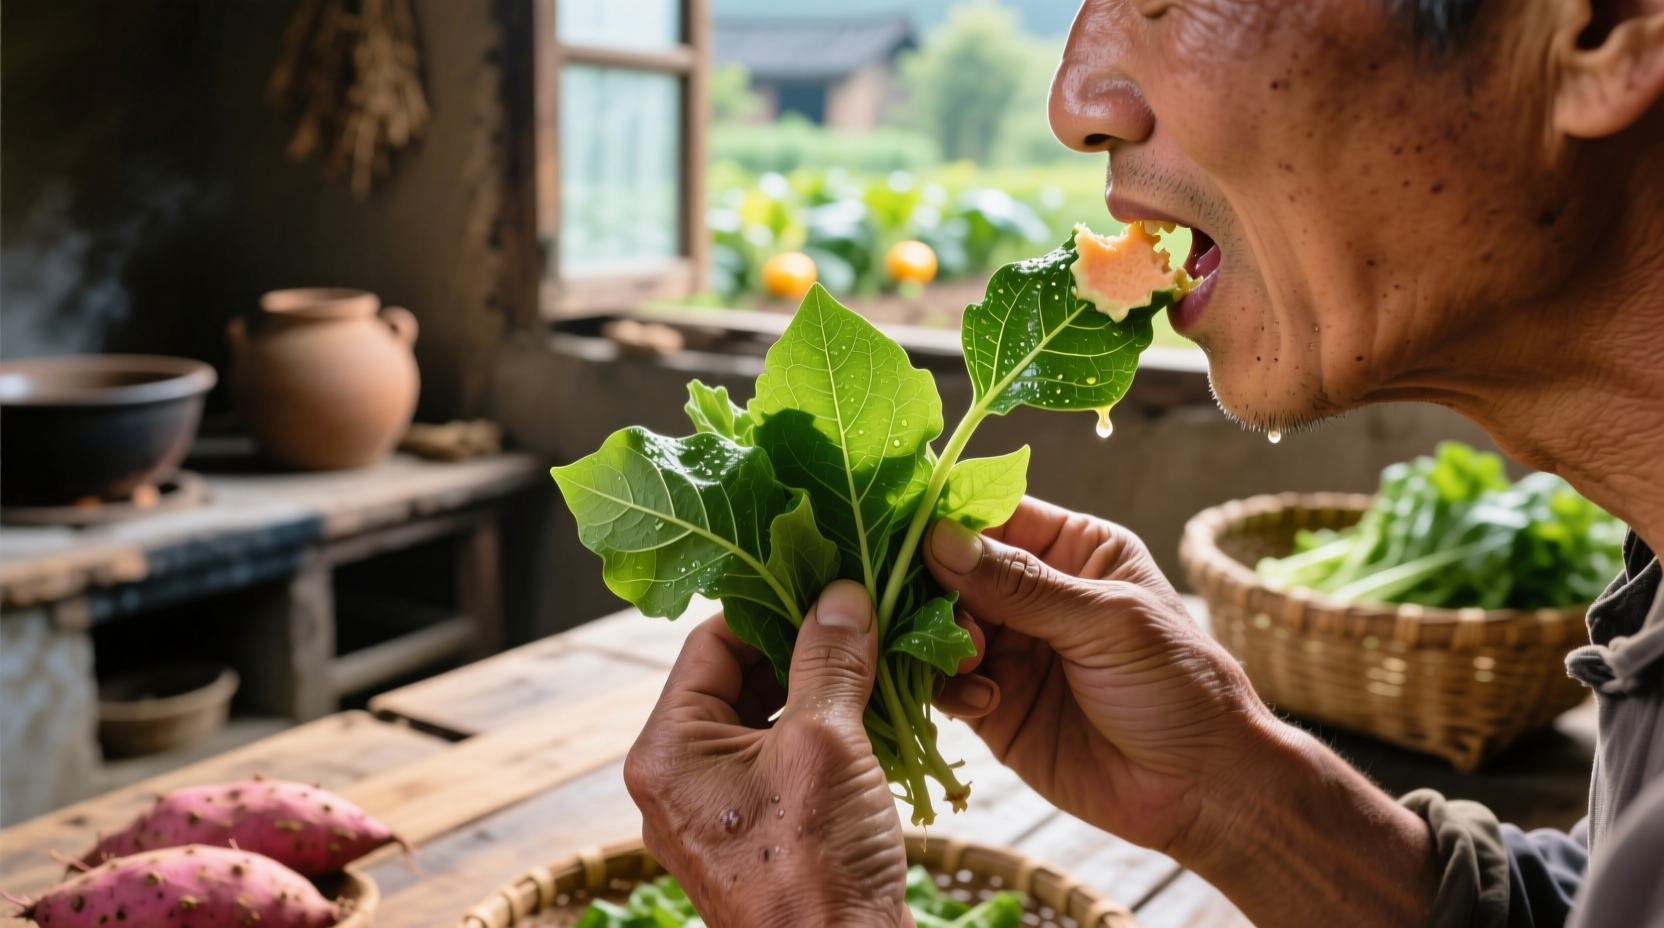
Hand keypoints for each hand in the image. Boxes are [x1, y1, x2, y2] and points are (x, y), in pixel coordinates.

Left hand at [625, 581, 912, 927]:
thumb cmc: (816, 865)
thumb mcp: (825, 743)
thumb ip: (829, 660)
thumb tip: (841, 595)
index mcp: (665, 750)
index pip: (712, 642)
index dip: (774, 605)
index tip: (830, 585)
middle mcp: (677, 779)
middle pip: (743, 679)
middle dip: (810, 650)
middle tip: (867, 620)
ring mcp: (717, 812)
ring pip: (772, 721)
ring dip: (828, 693)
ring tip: (884, 665)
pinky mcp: (758, 837)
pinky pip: (787, 764)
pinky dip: (831, 738)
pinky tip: (884, 719)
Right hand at [924, 497, 1440, 926]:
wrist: (1201, 788)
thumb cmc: (1179, 687)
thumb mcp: (1107, 622)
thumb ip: (1022, 584)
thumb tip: (941, 539)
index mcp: (1073, 549)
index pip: (994, 514)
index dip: (948, 517)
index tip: (906, 526)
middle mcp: (1033, 594)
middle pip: (952, 569)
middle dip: (935, 585)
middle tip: (943, 611)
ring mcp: (1011, 649)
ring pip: (940, 627)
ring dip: (941, 639)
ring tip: (972, 658)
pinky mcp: (994, 706)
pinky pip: (945, 683)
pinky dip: (948, 687)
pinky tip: (985, 700)